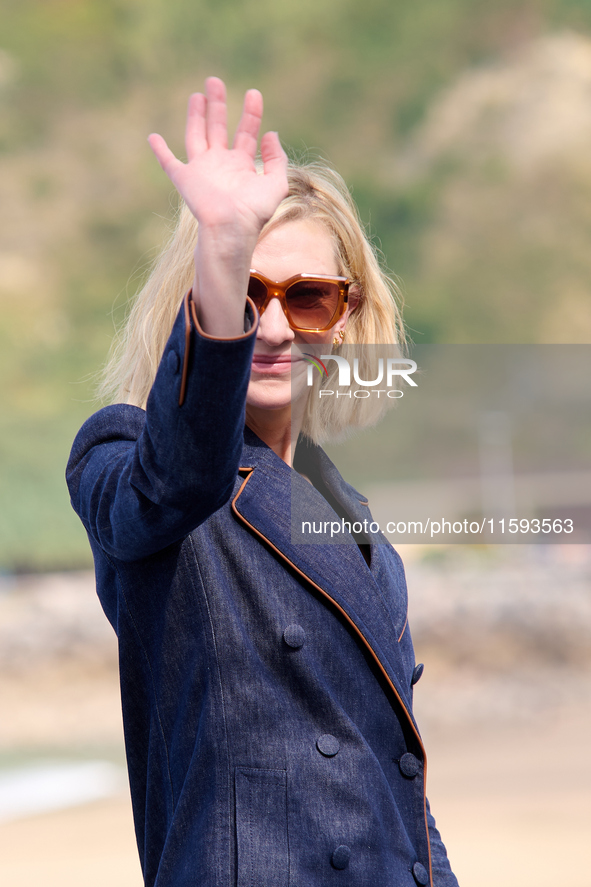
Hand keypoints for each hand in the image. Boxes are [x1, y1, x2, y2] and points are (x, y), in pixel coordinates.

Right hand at [148, 77, 287, 240]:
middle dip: (217, 105)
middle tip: (215, 81)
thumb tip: (270, 134)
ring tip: (198, 94)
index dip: (251, 114)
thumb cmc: (254, 212)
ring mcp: (202, 171)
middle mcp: (221, 165)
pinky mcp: (185, 179)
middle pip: (218, 128)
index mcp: (242, 166)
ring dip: (195, 115)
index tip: (254, 94)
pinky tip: (152, 137)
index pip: (246, 133)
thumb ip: (276, 159)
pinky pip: (169, 163)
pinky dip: (159, 151)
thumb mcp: (276, 183)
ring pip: (196, 135)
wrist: (230, 227)